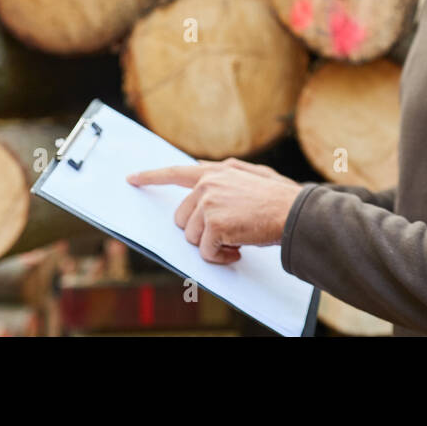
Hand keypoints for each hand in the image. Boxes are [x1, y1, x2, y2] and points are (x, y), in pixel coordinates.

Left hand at [127, 158, 302, 263]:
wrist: (295, 212)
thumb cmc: (279, 198)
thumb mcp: (253, 175)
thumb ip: (226, 172)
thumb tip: (202, 169)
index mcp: (216, 171)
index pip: (176, 171)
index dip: (151, 176)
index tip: (132, 178)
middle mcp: (208, 183)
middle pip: (182, 219)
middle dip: (201, 233)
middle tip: (226, 236)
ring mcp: (209, 202)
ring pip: (192, 238)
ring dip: (212, 247)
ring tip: (236, 242)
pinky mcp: (214, 223)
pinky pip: (206, 251)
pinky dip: (221, 257)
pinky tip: (238, 249)